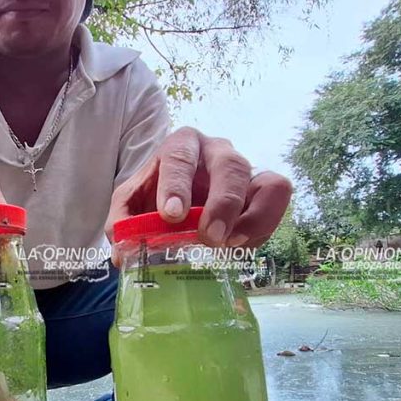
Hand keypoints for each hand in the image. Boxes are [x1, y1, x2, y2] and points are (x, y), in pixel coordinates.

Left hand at [106, 127, 291, 247]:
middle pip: (230, 165)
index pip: (180, 155)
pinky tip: (242, 244)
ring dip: (251, 217)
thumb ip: (122, 224)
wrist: (178, 200)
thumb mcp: (131, 204)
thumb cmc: (155, 196)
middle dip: (222, 203)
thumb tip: (123, 255)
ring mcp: (245, 170)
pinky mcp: (263, 190)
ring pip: (264, 181)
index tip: (172, 215)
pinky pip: (278, 196)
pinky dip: (266, 221)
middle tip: (209, 236)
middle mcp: (217, 151)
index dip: (177, 185)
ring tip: (230, 244)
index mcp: (181, 145)